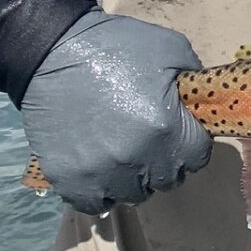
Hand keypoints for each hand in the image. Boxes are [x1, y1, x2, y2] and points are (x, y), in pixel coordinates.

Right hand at [18, 11, 210, 215]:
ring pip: (133, 194)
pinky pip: (96, 204)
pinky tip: (101, 170)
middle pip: (168, 179)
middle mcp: (136, 158)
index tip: (179, 131)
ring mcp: (100, 173)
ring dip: (134, 178)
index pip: (197, 157)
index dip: (191, 142)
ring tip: (123, 152)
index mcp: (165, 129)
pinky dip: (101, 192)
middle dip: (166, 160)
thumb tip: (199, 104)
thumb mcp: (171, 49)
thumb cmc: (115, 46)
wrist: (50, 51)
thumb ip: (192, 82)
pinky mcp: (69, 180)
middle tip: (150, 139)